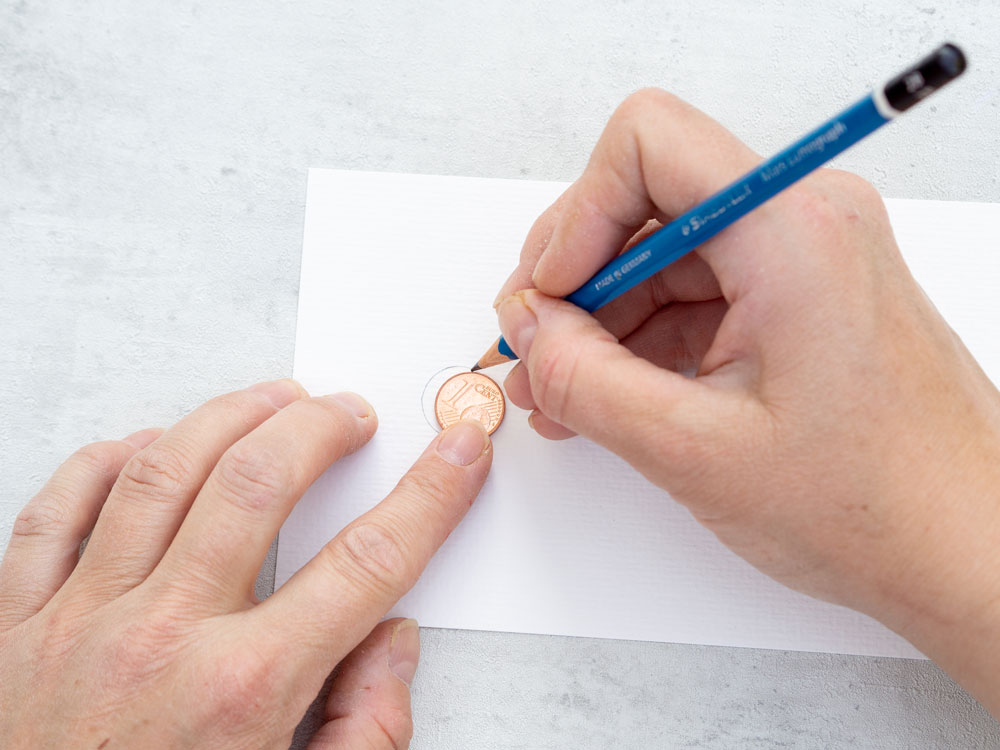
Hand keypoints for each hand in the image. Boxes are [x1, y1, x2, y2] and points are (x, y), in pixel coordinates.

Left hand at [0, 381, 491, 747]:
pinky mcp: (15, 627)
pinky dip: (103, 462)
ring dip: (229, 417)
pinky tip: (147, 444)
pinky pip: (55, 513)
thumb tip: (394, 642)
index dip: (430, 496)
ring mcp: (80, 623)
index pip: (368, 562)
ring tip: (275, 397)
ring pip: (160, 473)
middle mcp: (163, 640)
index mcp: (244, 692)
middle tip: (354, 413)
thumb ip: (366, 732)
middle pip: (257, 483)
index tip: (458, 453)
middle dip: (322, 429)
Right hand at [494, 89, 999, 713]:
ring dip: (602, 317)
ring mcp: (805, 257)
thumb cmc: (877, 507)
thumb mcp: (695, 450)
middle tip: (536, 346)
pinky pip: (696, 291)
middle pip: (646, 198)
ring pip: (662, 253)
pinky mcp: (800, 295)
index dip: (577, 215)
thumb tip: (529, 332)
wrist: (967, 552)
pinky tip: (612, 394)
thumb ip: (586, 382)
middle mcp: (805, 221)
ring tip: (563, 391)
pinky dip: (643, 337)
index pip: (648, 144)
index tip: (550, 293)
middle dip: (576, 276)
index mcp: (792, 232)